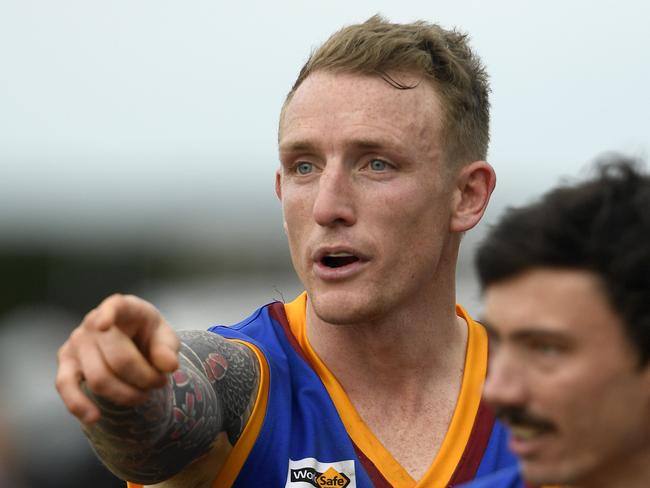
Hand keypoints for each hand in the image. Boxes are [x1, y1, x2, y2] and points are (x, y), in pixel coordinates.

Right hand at [56, 294, 179, 423]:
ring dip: (125, 394)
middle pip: (118, 359)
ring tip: (143, 395)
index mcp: (123, 307)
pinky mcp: (66, 363)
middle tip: (160, 383)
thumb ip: (168, 348)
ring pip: (99, 378)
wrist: (131, 342)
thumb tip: (169, 366)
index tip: (104, 325)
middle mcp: (94, 321)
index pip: (114, 306)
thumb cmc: (149, 336)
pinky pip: (66, 386)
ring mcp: (77, 342)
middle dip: (144, 378)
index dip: (108, 315)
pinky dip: (78, 404)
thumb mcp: (165, 337)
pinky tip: (93, 417)